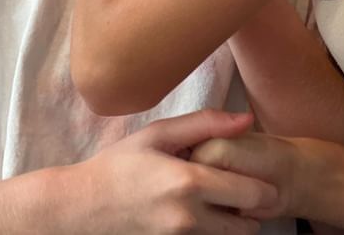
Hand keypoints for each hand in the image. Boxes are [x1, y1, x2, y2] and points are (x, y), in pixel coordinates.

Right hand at [55, 110, 277, 233]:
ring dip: (233, 222)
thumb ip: (206, 123)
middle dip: (252, 207)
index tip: (258, 174)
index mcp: (188, 182)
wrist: (82, 206)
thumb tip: (247, 119)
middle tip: (241, 188)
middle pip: (247, 224)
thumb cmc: (119, 165)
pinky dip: (211, 231)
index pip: (251, 193)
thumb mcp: (158, 134)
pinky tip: (199, 213)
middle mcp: (188, 218)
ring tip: (220, 200)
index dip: (262, 184)